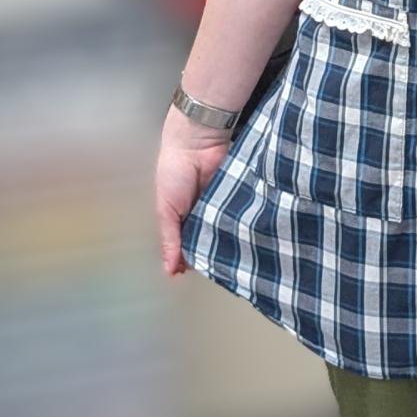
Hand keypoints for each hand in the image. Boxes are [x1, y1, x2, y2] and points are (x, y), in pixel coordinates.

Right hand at [154, 108, 232, 276]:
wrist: (197, 142)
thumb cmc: (174, 172)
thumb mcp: (166, 210)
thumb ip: (170, 239)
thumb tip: (169, 270)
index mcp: (183, 220)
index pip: (190, 246)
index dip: (194, 260)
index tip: (199, 274)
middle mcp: (204, 215)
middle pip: (212, 241)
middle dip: (215, 254)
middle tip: (222, 270)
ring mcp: (223, 207)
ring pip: (229, 231)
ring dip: (231, 242)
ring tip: (239, 259)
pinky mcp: (238, 197)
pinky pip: (242, 216)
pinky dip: (244, 225)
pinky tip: (249, 239)